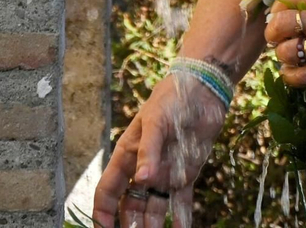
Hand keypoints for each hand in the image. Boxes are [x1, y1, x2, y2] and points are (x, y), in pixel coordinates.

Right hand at [92, 69, 226, 227]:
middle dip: (130, 225)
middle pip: (131, 206)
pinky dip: (180, 218)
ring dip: (153, 226)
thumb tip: (141, 180)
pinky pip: (180, 202)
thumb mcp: (156, 122)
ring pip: (154, 209)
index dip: (103, 212)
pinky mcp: (185, 174)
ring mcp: (164, 174)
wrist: (202, 91)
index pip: (108, 190)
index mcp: (127, 156)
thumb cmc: (171, 100)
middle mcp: (143, 170)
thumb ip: (148, 151)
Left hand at [264, 0, 305, 85]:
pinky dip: (292, 76)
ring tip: (289, 54)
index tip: (281, 12)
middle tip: (278, 35)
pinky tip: (295, 72)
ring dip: (282, 55)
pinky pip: (302, 76)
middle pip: (280, 24)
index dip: (279, 4)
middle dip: (274, 31)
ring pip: (286, 52)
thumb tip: (300, 10)